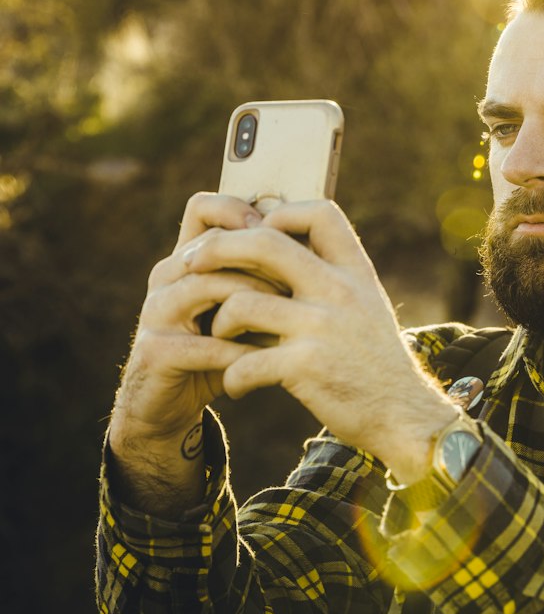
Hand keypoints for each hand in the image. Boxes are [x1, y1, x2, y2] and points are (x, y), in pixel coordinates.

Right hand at [107, 192, 279, 509]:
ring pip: (210, 287)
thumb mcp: (243, 308)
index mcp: (186, 258)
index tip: (287, 235)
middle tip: (302, 280)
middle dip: (264, 261)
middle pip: (215, 246)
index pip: (204, 208)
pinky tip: (272, 358)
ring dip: (257, 302)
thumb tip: (318, 242)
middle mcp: (165, 276)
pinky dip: (244, 350)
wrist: (168, 405)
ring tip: (291, 317)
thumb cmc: (218, 349)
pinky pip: (207, 343)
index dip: (244, 212)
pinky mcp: (155, 351)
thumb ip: (266, 277)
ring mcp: (156, 312)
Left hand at [185, 199, 455, 484]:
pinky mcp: (307, 367)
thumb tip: (280, 248)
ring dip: (219, 323)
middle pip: (265, 243)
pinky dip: (232, 376)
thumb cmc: (377, 363)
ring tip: (221, 340)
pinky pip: (244, 362)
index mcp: (355, 272)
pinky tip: (235, 386)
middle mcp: (340, 291)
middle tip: (190, 263)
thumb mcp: (367, 306)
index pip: (319, 213)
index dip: (281, 213)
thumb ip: (333, 278)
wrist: (405, 417)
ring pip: (242, 303)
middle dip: (217, 249)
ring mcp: (322, 327)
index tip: (257, 232)